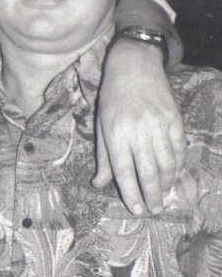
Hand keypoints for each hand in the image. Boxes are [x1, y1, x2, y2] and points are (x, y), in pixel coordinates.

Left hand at [93, 41, 185, 214]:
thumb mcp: (100, 126)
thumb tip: (98, 184)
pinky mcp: (175, 119)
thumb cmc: (112, 98)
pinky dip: (177, 165)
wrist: (135, 66)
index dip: (131, 194)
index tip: (137, 209)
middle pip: (148, 172)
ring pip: (167, 163)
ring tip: (163, 196)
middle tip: (154, 210)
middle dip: (152, 195)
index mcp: (116, 134)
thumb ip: (103, 157)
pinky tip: (173, 174)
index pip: (124, 172)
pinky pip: (179, 149)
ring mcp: (159, 125)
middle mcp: (138, 131)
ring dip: (166, 184)